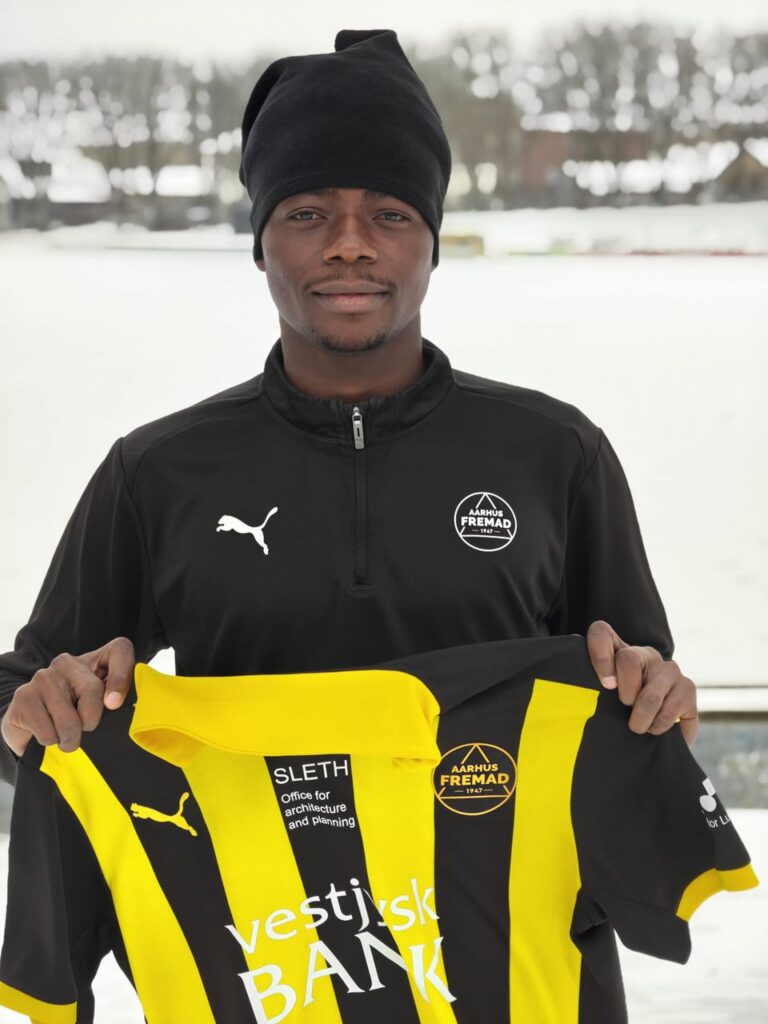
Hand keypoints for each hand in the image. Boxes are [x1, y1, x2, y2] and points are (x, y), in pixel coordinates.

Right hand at [0, 636, 135, 757]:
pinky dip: (51, 740)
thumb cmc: (75, 713)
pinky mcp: (24, 695)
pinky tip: (47, 731)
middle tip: (85, 728)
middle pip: (93, 690)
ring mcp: (44, 676)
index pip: (120, 650)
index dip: (122, 676)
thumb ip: (117, 701)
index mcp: (95, 659)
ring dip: (70, 738)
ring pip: (69, 719)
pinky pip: (47, 730)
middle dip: (91, 721)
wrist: (32, 722)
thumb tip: (115, 706)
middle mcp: (68, 662)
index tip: (114, 704)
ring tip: (66, 735)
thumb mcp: (101, 704)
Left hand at [586, 620, 698, 744]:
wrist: (656, 725)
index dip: (599, 653)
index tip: (606, 684)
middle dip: (623, 693)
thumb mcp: (602, 694)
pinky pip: (671, 710)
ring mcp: (670, 669)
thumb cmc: (620, 708)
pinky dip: (658, 727)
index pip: (601, 633)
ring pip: (650, 694)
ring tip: (637, 726)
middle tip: (624, 707)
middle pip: (629, 658)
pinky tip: (654, 728)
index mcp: (619, 649)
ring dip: (640, 719)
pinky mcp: (688, 688)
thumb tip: (573, 673)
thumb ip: (587, 684)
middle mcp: (646, 654)